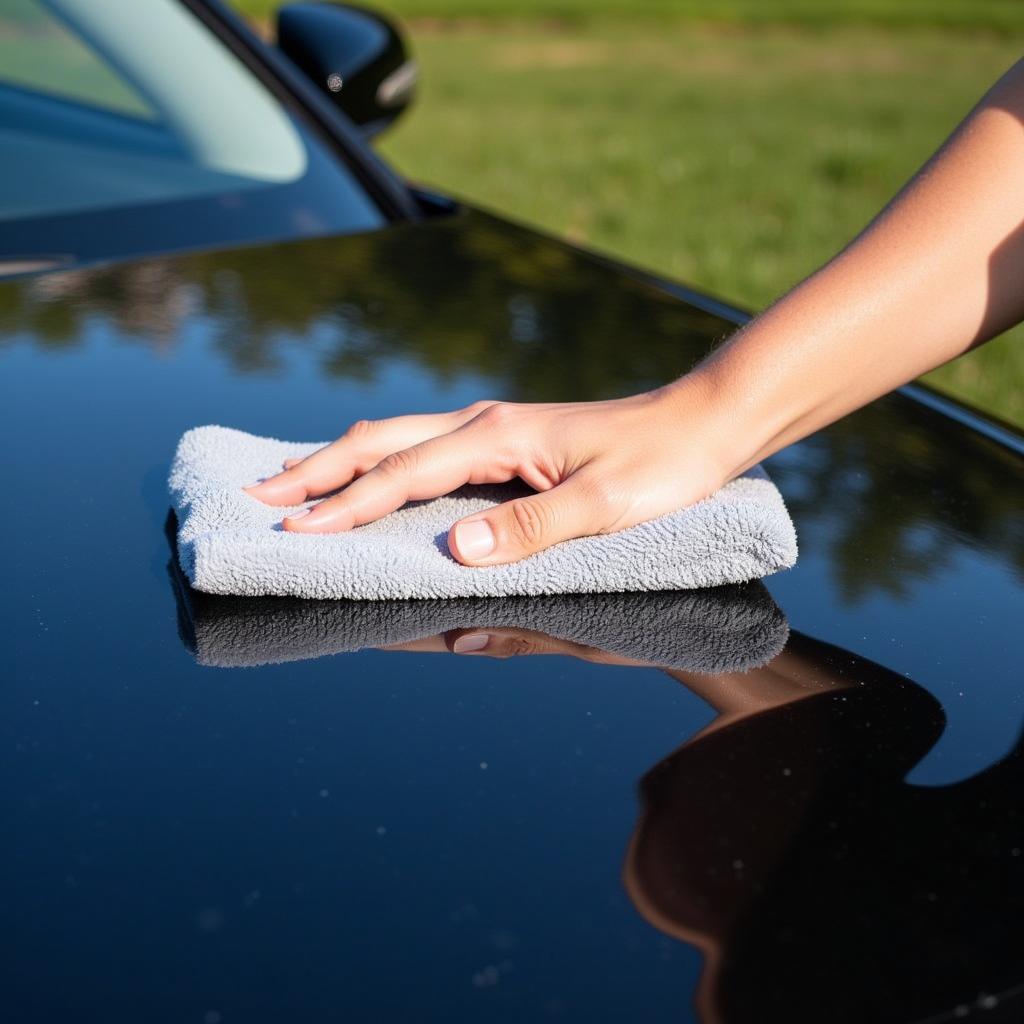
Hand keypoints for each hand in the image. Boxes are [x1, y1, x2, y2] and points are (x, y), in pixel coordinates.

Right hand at [243, 380, 728, 565]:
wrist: (699, 425)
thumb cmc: (660, 465)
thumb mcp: (604, 506)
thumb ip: (532, 527)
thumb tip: (458, 550)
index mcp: (495, 437)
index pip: (401, 475)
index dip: (345, 506)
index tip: (292, 532)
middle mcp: (481, 425)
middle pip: (378, 443)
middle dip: (315, 472)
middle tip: (256, 498)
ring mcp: (490, 431)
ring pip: (394, 442)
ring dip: (338, 463)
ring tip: (289, 484)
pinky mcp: (503, 444)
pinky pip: (421, 452)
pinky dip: (378, 467)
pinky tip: (367, 481)